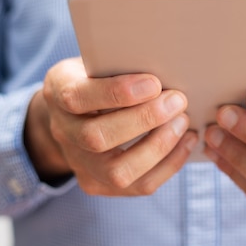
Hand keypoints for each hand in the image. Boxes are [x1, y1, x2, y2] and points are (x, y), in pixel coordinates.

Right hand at [24, 57, 197, 195]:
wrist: (73, 112)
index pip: (78, 97)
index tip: (154, 83)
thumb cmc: (98, 76)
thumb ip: (120, 62)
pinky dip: (169, 164)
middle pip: (97, 138)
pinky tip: (186, 141)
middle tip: (178, 101)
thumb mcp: (98, 58)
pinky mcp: (98, 185)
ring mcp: (79, 164)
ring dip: (159, 147)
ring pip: (118, 172)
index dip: (117, 93)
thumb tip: (166, 64)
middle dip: (144, 120)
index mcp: (59, 91)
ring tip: (183, 123)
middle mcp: (63, 132)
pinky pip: (139, 186)